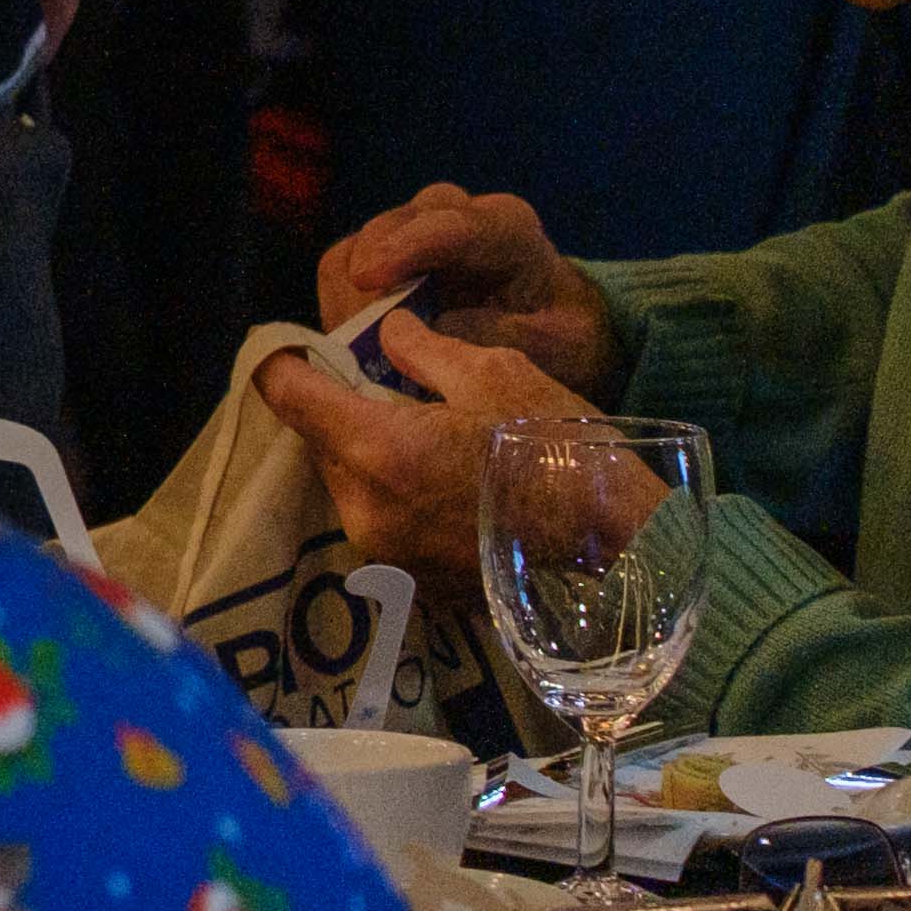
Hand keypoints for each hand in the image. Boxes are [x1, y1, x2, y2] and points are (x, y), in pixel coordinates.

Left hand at [250, 305, 598, 581]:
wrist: (625, 546)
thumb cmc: (560, 451)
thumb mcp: (496, 374)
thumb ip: (422, 349)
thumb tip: (383, 331)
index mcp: (377, 448)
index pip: (287, 394)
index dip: (286, 362)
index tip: (299, 347)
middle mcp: (365, 507)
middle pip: (319, 442)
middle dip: (341, 412)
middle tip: (383, 388)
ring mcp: (385, 551)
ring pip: (348, 483)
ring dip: (370, 456)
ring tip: (425, 436)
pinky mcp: (412, 580)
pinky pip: (381, 521)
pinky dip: (398, 496)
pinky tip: (445, 482)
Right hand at [317, 183, 624, 396]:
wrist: (556, 336)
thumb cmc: (562, 340)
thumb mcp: (556, 347)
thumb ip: (503, 334)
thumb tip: (436, 328)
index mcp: (507, 230)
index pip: (449, 226)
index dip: (404, 248)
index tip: (368, 280)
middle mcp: (456, 215)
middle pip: (392, 227)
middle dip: (369, 280)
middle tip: (361, 337)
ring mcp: (415, 232)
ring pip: (357, 244)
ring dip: (347, 296)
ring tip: (359, 346)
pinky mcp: (386, 256)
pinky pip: (340, 268)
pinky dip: (339, 304)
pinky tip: (357, 340)